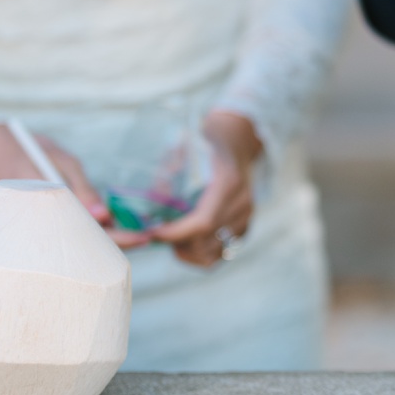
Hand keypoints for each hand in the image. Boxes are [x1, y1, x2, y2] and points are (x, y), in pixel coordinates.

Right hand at [0, 123, 148, 248]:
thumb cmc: (21, 146)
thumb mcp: (58, 160)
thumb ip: (82, 187)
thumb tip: (105, 215)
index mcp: (45, 209)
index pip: (90, 232)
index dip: (121, 237)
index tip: (146, 237)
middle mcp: (39, 224)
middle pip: (85, 243)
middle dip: (117, 241)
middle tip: (146, 236)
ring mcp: (35, 226)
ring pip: (75, 238)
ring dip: (101, 236)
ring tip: (131, 230)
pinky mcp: (33, 223)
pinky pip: (64, 231)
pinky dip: (83, 228)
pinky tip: (101, 222)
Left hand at [150, 110, 262, 268]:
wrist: (238, 141)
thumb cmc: (207, 141)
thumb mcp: (186, 147)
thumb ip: (170, 170)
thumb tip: (149, 201)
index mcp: (227, 182)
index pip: (202, 222)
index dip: (176, 234)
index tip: (154, 232)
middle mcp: (241, 204)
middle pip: (206, 242)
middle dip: (178, 244)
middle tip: (159, 234)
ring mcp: (246, 217)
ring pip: (214, 253)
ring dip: (190, 252)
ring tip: (173, 239)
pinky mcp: (245, 227)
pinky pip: (222, 252)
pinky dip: (201, 252)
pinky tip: (188, 240)